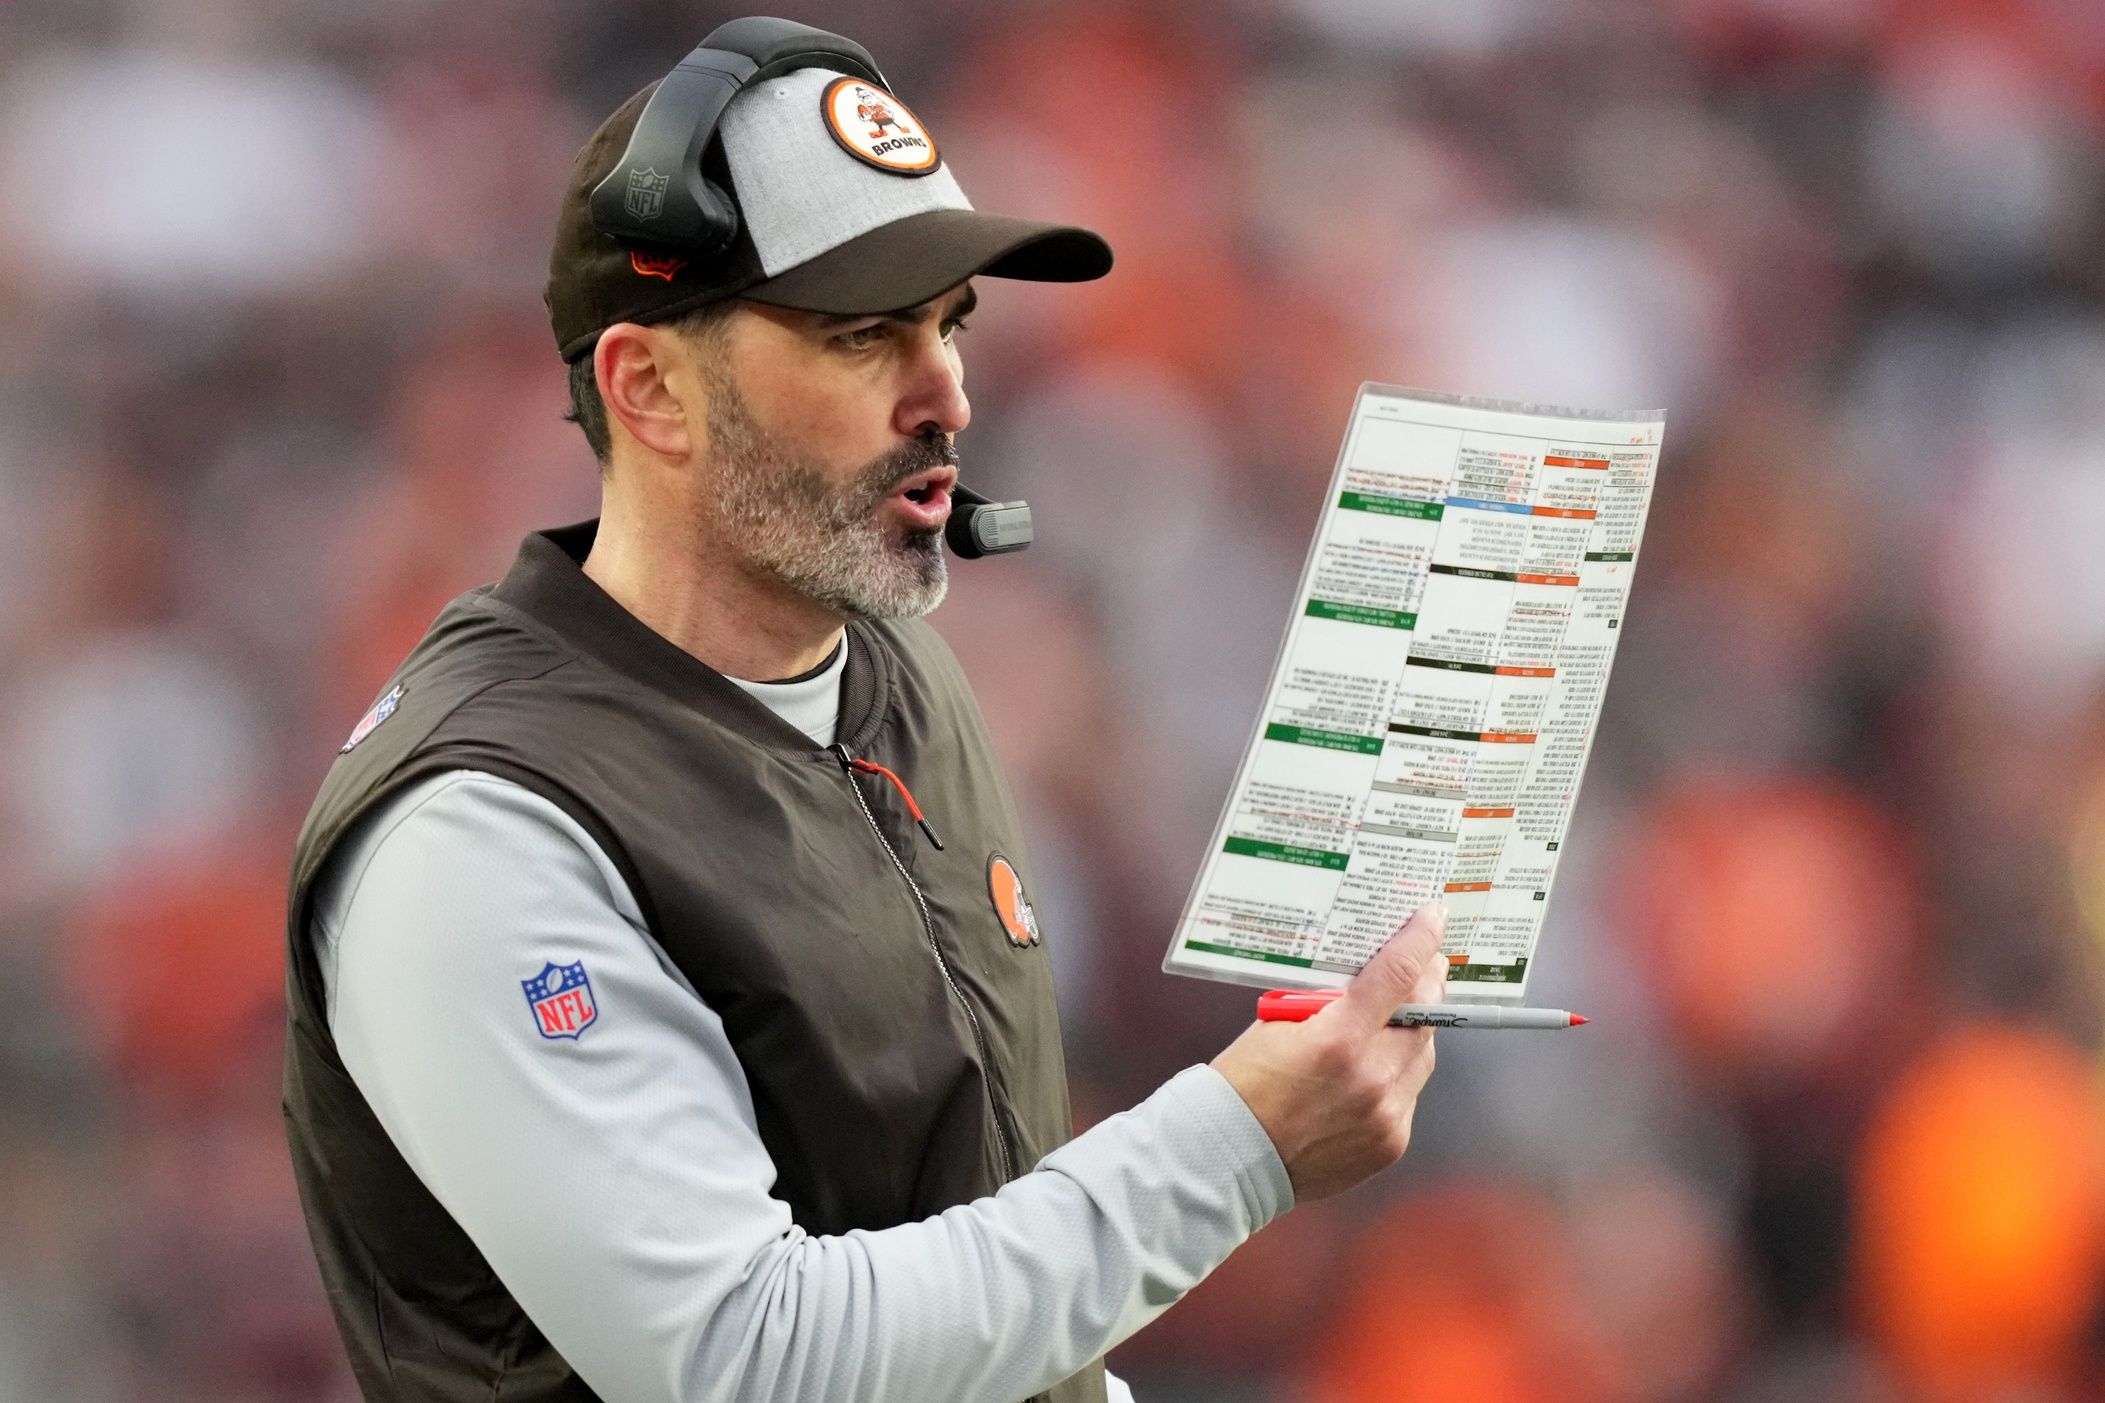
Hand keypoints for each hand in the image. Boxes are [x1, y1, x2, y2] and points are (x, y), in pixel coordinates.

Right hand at [1210, 903, 1445, 1201]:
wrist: (1230, 1157)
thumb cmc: (1245, 1083)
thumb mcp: (1278, 1023)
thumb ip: (1329, 1003)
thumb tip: (1367, 979)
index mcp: (1337, 1038)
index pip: (1397, 975)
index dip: (1419, 940)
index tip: (1433, 919)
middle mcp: (1371, 1076)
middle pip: (1423, 1015)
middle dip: (1425, 986)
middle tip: (1424, 965)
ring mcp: (1386, 1114)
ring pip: (1422, 1056)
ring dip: (1413, 1033)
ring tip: (1395, 1020)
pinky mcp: (1391, 1143)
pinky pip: (1408, 1095)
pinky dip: (1396, 1077)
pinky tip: (1373, 1072)